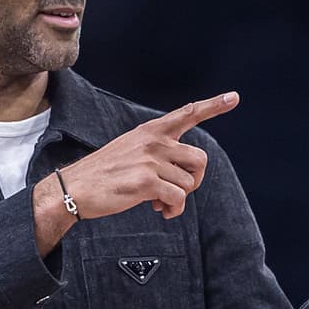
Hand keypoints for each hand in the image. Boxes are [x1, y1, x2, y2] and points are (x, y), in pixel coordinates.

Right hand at [34, 92, 238, 253]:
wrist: (74, 189)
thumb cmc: (103, 174)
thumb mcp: (130, 150)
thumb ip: (158, 154)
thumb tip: (182, 177)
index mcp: (151, 131)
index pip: (187, 113)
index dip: (213, 106)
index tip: (234, 97)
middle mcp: (154, 142)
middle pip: (200, 159)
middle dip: (195, 180)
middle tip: (178, 192)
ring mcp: (151, 161)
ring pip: (190, 183)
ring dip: (180, 200)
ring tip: (161, 204)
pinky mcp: (147, 182)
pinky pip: (178, 199)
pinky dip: (174, 210)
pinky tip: (161, 211)